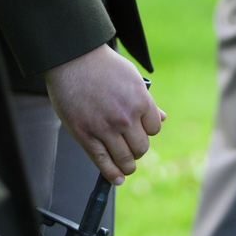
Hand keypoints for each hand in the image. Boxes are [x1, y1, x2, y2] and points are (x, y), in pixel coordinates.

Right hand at [45, 44, 164, 184]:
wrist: (72, 58)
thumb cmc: (102, 64)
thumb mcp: (131, 77)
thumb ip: (146, 100)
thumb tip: (162, 118)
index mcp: (140, 100)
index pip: (154, 128)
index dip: (147, 130)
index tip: (140, 130)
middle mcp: (125, 117)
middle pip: (141, 147)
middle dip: (138, 149)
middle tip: (130, 146)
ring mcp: (105, 128)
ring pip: (125, 159)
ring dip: (127, 165)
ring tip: (126, 165)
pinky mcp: (85, 135)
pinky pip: (102, 162)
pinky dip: (111, 174)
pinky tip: (116, 178)